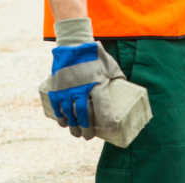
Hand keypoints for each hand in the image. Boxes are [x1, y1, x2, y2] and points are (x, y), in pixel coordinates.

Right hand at [47, 18, 125, 138]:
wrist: (74, 44)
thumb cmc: (96, 57)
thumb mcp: (112, 67)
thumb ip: (119, 80)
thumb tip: (127, 94)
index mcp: (97, 83)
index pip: (102, 107)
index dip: (106, 120)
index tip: (109, 129)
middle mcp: (81, 88)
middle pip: (83, 114)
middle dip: (86, 128)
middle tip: (89, 136)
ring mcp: (67, 87)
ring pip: (68, 112)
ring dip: (72, 125)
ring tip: (76, 133)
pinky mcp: (57, 86)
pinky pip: (56, 105)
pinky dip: (60, 116)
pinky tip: (64, 123)